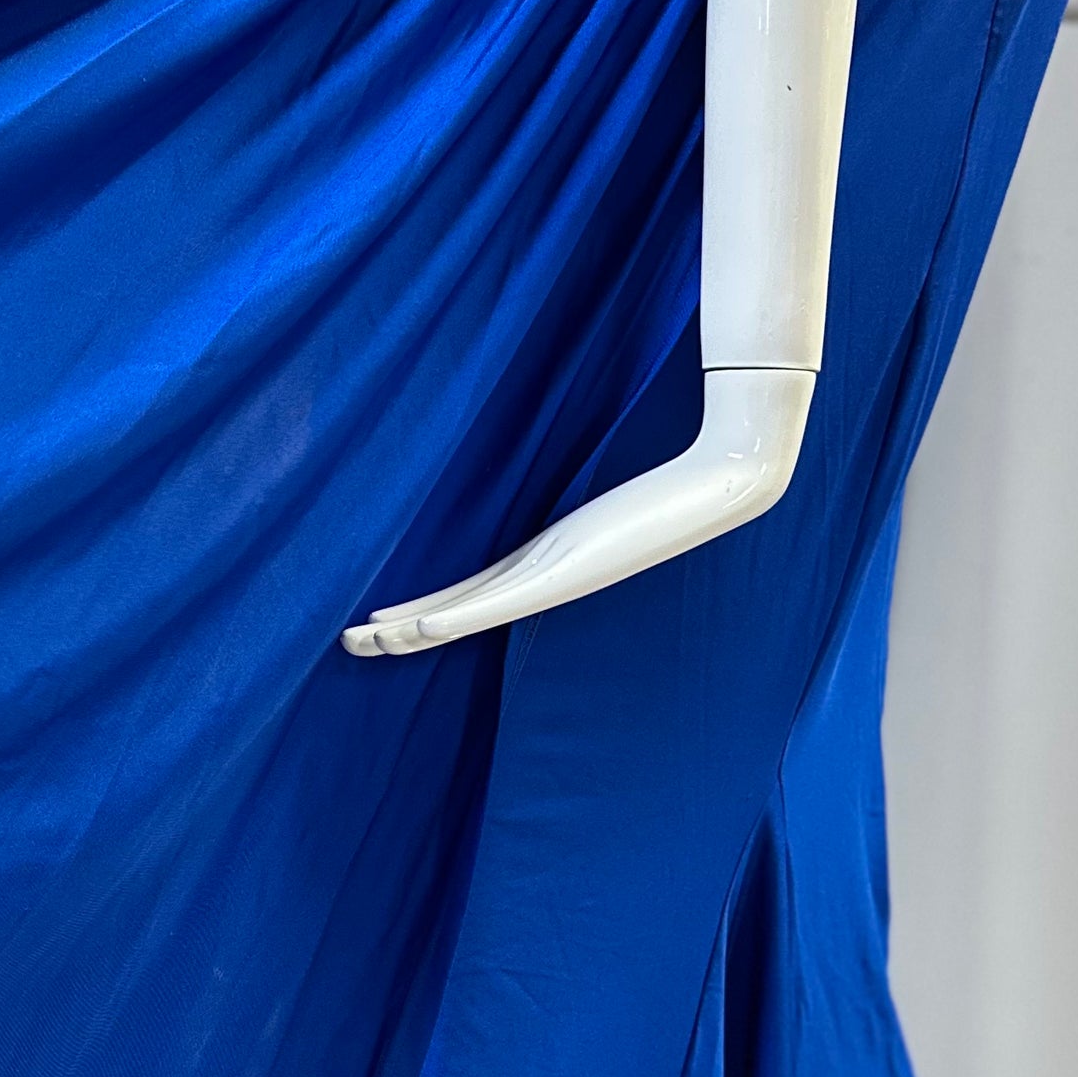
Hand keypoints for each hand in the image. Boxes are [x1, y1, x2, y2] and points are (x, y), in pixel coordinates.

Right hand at [342, 365, 814, 656]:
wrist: (726, 483)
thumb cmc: (681, 472)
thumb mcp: (622, 468)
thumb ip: (587, 457)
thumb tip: (562, 433)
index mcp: (555, 558)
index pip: (475, 587)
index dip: (427, 602)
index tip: (383, 614)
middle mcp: (549, 578)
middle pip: (459, 609)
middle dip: (403, 629)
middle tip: (351, 643)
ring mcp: (555, 580)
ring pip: (464, 615)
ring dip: (410, 632)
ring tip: (360, 643)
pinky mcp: (565, 573)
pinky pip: (492, 602)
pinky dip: (447, 618)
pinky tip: (411, 628)